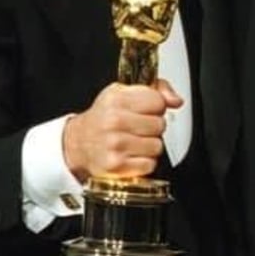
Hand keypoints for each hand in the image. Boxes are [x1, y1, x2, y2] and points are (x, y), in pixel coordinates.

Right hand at [62, 79, 182, 180]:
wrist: (78, 142)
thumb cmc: (104, 116)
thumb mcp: (124, 92)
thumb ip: (156, 89)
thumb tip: (176, 101)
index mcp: (117, 99)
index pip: (158, 101)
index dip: (156, 106)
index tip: (145, 110)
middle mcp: (114, 121)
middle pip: (160, 124)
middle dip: (153, 127)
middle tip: (138, 128)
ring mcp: (115, 144)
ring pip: (157, 146)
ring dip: (150, 146)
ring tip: (134, 141)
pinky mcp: (116, 166)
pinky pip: (149, 164)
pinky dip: (144, 162)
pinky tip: (131, 155)